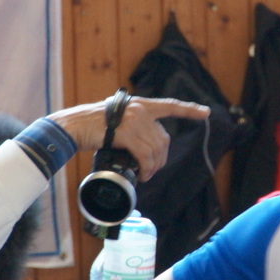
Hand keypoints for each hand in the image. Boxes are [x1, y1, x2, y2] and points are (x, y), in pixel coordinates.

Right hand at [47, 95, 208, 180]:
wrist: (74, 126)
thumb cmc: (92, 126)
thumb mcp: (117, 118)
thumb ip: (134, 124)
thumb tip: (147, 145)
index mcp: (140, 104)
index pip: (170, 105)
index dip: (189, 110)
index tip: (205, 112)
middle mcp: (140, 110)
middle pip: (163, 139)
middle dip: (161, 158)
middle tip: (152, 170)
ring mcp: (133, 120)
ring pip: (155, 150)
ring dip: (153, 167)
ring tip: (146, 174)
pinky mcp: (125, 133)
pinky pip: (144, 155)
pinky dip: (146, 168)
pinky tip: (143, 174)